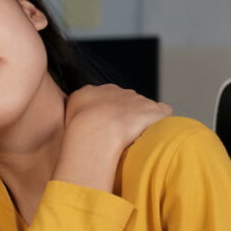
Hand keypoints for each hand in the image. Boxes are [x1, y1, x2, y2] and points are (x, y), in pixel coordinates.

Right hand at [52, 84, 171, 192]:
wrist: (94, 131)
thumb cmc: (77, 132)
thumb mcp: (67, 115)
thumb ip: (77, 113)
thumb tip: (82, 122)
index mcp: (95, 92)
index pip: (105, 98)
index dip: (108, 113)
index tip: (106, 128)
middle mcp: (117, 92)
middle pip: (126, 101)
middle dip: (127, 115)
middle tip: (121, 135)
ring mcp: (136, 100)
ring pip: (145, 107)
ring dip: (143, 120)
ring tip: (138, 139)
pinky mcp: (152, 110)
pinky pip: (163, 111)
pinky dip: (161, 120)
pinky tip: (156, 133)